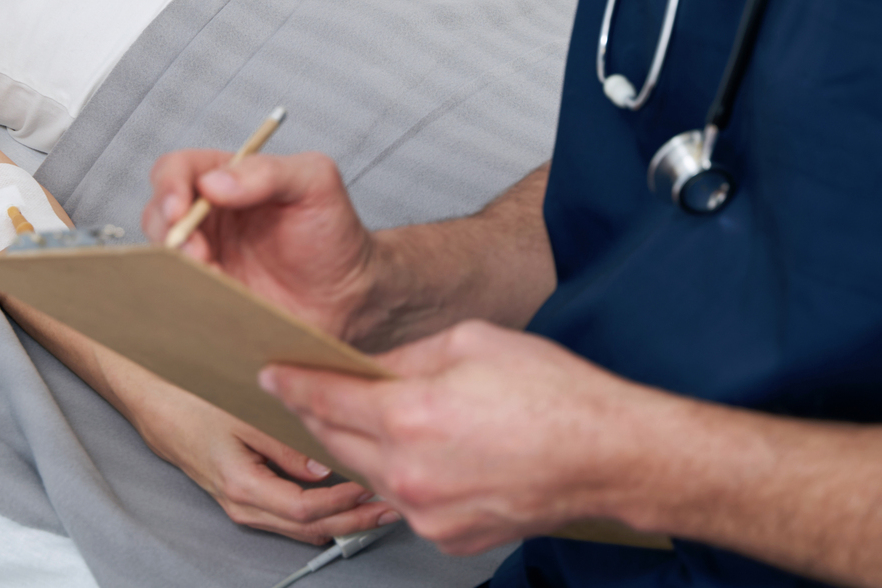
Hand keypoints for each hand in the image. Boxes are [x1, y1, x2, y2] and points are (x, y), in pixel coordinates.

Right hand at [116, 368, 392, 544]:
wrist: (147, 394)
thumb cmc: (184, 397)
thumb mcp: (241, 414)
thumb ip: (284, 443)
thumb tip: (325, 467)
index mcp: (241, 487)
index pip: (307, 511)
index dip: (345, 504)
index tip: (375, 489)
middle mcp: (240, 504)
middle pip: (307, 528)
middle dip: (353, 521)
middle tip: (390, 508)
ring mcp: (238, 503)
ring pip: (298, 526)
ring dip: (338, 518)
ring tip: (374, 504)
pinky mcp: (239, 492)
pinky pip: (286, 514)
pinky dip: (318, 510)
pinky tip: (338, 494)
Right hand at [143, 150, 377, 340]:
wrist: (351, 296)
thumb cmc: (333, 232)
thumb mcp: (315, 183)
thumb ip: (269, 172)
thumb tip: (213, 183)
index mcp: (227, 180)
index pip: (177, 170)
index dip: (169, 186)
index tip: (180, 210)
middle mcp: (208, 218)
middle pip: (158, 214)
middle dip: (168, 232)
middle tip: (197, 252)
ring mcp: (205, 259)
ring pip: (162, 257)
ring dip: (177, 267)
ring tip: (213, 278)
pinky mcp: (208, 296)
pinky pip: (178, 295)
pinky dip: (185, 296)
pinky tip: (214, 299)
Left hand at [260, 320, 673, 555]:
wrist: (609, 456)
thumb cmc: (555, 396)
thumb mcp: (470, 343)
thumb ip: (405, 358)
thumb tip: (369, 369)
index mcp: (410, 416)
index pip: (325, 398)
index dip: (292, 383)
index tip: (272, 375)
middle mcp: (410, 473)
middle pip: (334, 442)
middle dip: (319, 414)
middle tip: (314, 391)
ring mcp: (428, 514)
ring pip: (366, 476)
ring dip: (360, 447)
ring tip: (383, 419)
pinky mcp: (448, 537)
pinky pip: (405, 502)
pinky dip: (401, 477)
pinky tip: (426, 452)